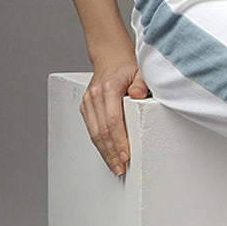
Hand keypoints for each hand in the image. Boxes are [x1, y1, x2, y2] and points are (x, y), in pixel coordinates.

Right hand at [80, 58, 149, 176]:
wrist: (110, 58)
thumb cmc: (128, 67)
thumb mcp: (140, 71)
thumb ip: (141, 83)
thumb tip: (138, 94)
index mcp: (109, 89)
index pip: (113, 120)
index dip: (119, 140)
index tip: (126, 154)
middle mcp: (95, 96)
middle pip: (102, 130)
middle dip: (111, 152)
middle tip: (120, 167)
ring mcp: (88, 102)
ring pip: (94, 132)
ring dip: (104, 152)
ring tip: (114, 166)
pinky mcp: (85, 107)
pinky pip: (91, 129)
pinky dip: (99, 143)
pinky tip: (107, 153)